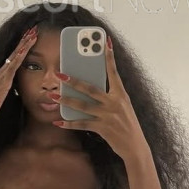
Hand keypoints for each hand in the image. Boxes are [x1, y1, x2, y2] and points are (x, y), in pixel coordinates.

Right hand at [0, 27, 36, 122]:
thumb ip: (9, 83)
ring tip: (32, 34)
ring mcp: (4, 72)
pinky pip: (13, 65)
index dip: (23, 44)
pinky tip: (23, 50)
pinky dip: (18, 57)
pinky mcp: (5, 78)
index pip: (16, 54)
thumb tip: (13, 81)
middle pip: (17, 50)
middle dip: (25, 39)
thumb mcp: (4, 89)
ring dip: (24, 44)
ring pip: (16, 54)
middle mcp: (4, 69)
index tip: (30, 36)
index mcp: (5, 71)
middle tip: (34, 29)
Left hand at [52, 37, 146, 158]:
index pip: (114, 72)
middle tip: (59, 74)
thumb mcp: (123, 106)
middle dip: (73, 81)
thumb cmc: (127, 124)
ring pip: (83, 106)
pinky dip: (69, 123)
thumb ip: (109, 96)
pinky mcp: (102, 128)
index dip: (109, 57)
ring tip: (53, 96)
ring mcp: (108, 116)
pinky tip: (58, 121)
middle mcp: (114, 103)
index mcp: (121, 94)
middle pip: (90, 88)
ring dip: (66, 100)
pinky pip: (82, 124)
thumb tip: (89, 87)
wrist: (135, 146)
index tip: (105, 42)